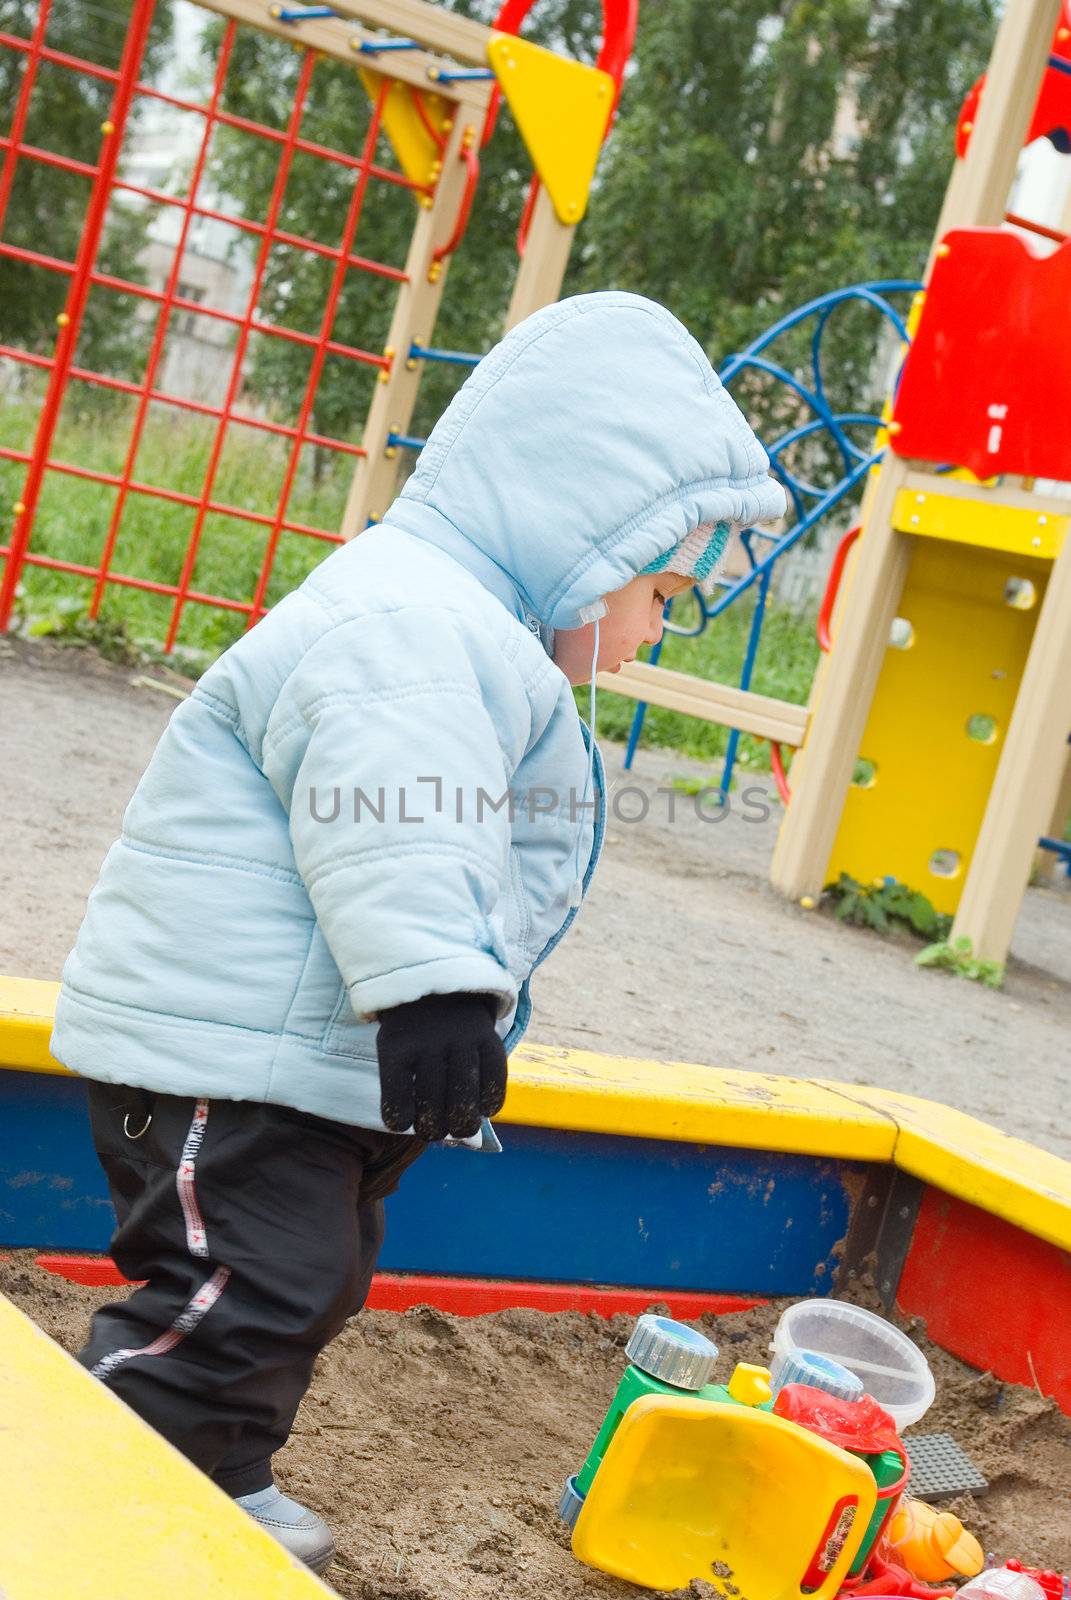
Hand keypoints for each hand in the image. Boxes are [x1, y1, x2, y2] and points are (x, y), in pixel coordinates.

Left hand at [376, 992, 507, 1141]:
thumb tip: (426, 1131)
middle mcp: (430, 1043)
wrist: (438, 985)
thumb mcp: (394, 1049)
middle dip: (432, 1129)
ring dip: (462, 1124)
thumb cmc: (412, 1033)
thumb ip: (402, 1087)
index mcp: (397, 1048)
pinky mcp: (488, 1037)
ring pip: (464, 1098)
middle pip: (432, 1104)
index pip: (398, 1102)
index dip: (401, 1121)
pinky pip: (495, 1080)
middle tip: (433, 1130)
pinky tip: (484, 1109)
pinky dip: (491, 1102)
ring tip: (459, 1127)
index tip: (404, 1122)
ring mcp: (461, 1039)